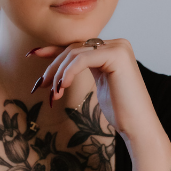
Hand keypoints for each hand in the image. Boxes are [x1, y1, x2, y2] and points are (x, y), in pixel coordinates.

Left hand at [30, 39, 157, 140]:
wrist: (138, 127)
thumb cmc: (119, 111)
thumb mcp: (98, 84)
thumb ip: (84, 69)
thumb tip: (59, 66)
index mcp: (112, 49)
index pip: (77, 46)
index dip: (53, 50)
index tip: (32, 55)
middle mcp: (116, 44)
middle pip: (73, 49)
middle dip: (53, 67)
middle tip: (39, 86)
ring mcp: (118, 47)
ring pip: (75, 53)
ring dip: (58, 74)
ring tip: (53, 94)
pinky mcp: (116, 55)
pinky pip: (82, 59)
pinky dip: (68, 73)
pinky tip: (62, 87)